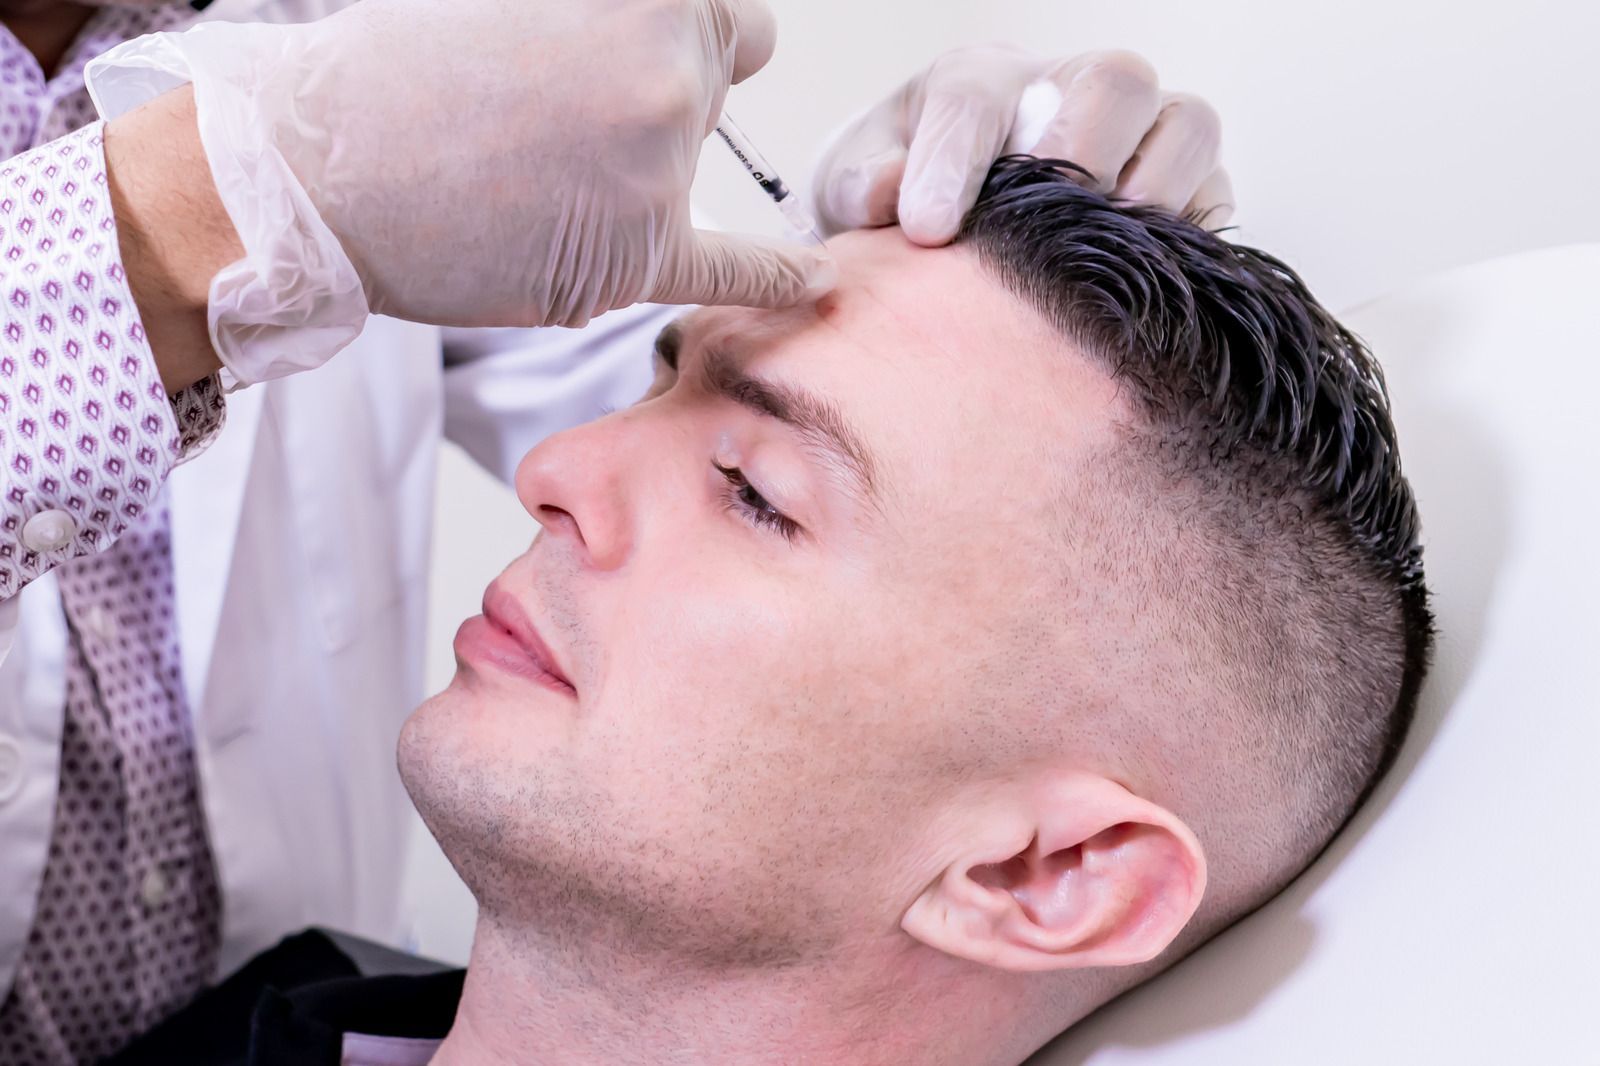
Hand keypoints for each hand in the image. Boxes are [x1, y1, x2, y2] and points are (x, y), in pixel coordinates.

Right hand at [287, 0, 834, 326]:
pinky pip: (737, 269)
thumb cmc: (395, 68)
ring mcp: (658, 164)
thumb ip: (610, 13)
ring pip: (692, 156)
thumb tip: (672, 24)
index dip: (686, 26)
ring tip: (531, 166)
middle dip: (672, 79)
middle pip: (724, 71)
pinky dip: (775, 276)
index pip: (731, 10)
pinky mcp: (637, 255)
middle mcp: (666, 67)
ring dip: (640, 159)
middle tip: (574, 105)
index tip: (641, 47)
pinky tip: (811, 281)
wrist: (313, 172)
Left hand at [813, 46, 1232, 244]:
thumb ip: (861, 187)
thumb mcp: (855, 194)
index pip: (977, 98)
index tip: (927, 228)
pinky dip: (1189, 244)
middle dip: (1078, 152)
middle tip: (1037, 228)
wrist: (951, 241)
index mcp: (982, 84)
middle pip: (1115, 81)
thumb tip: (890, 193)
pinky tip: (1145, 294)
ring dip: (1149, 196)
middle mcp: (1075, 91)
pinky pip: (1218, 203)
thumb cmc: (902, 209)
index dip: (954, 159)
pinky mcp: (1196, 191)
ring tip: (1099, 262)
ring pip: (1189, 127)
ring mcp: (1146, 135)